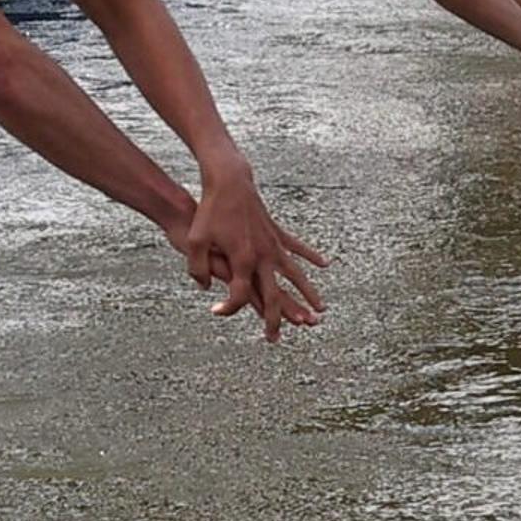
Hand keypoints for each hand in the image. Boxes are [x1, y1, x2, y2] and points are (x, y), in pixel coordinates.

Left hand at [171, 174, 327, 340]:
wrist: (228, 182)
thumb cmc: (210, 211)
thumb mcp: (195, 241)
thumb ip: (197, 268)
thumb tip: (204, 288)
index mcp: (242, 260)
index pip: (239, 296)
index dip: (228, 308)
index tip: (217, 311)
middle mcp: (262, 256)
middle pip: (273, 296)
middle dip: (275, 320)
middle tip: (274, 339)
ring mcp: (272, 244)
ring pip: (295, 276)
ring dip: (307, 295)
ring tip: (318, 314)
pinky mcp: (275, 231)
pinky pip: (297, 247)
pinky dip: (311, 255)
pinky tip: (325, 264)